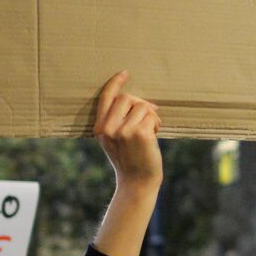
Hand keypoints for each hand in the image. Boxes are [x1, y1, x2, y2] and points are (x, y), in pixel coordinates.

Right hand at [94, 70, 162, 191]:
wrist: (137, 182)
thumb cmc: (130, 159)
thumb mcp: (115, 139)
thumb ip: (117, 120)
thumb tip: (137, 100)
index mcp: (99, 128)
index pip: (105, 98)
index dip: (115, 83)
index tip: (125, 73)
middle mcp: (108, 128)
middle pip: (127, 97)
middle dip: (140, 104)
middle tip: (148, 118)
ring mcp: (123, 131)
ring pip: (142, 105)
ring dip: (151, 115)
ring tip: (151, 130)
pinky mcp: (139, 133)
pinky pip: (151, 115)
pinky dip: (156, 123)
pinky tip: (155, 134)